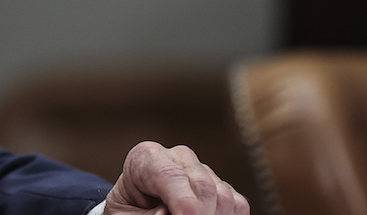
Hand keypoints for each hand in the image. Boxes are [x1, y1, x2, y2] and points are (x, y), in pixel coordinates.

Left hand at [106, 142, 248, 214]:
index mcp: (145, 157)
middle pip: (202, 185)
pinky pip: (237, 204)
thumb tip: (171, 214)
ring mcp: (202, 170)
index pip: (168, 174)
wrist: (136, 208)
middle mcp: (177, 158)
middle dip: (200, 214)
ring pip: (223, 195)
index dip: (182, 201)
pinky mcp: (220, 187)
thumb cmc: (128, 210)